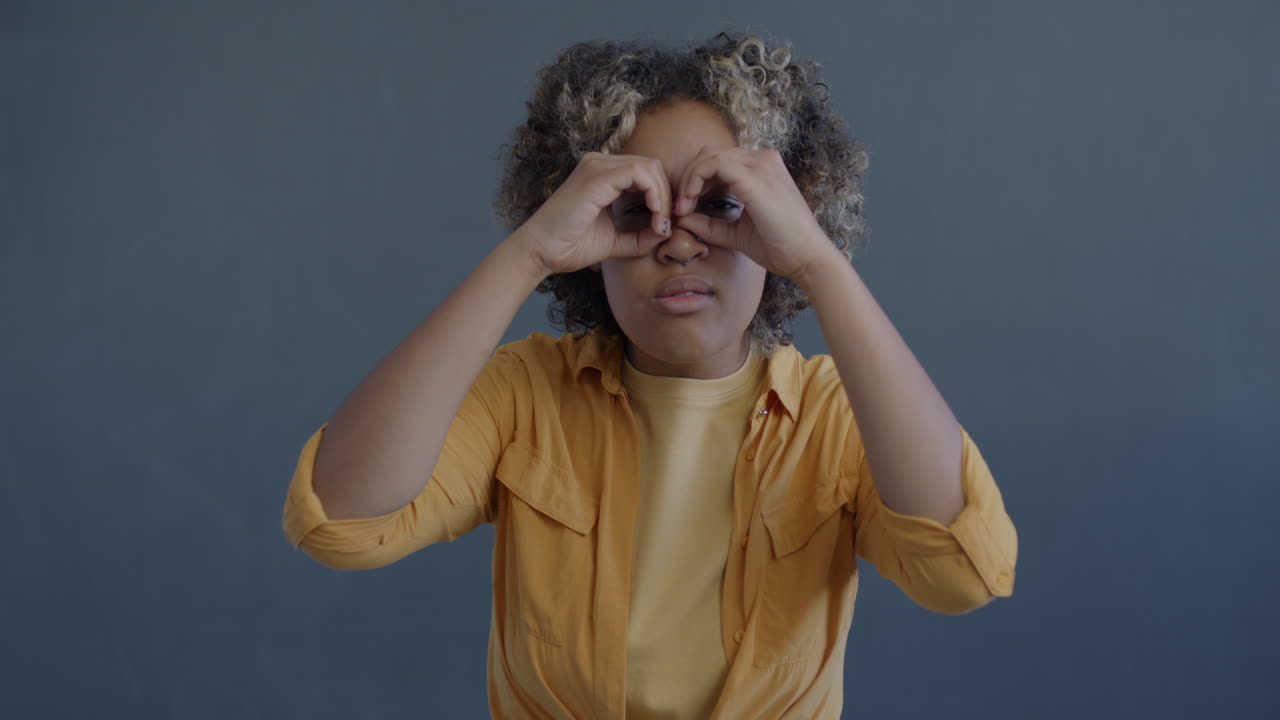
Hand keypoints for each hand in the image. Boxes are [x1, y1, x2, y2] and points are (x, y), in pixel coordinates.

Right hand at [508, 152, 673, 276]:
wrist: (540, 252)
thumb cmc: (570, 246)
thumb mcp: (616, 240)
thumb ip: (641, 235)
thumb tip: (667, 230)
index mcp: (603, 174)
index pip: (645, 173)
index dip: (662, 197)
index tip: (664, 227)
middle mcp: (599, 163)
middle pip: (651, 166)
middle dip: (666, 195)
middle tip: (666, 225)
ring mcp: (597, 166)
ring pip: (649, 167)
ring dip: (663, 196)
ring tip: (660, 224)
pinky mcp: (597, 177)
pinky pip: (640, 174)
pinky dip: (655, 194)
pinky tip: (655, 217)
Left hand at [670, 146, 835, 281]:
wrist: (807, 258)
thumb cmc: (779, 247)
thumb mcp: (736, 232)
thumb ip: (711, 224)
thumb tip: (681, 219)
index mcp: (761, 170)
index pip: (718, 162)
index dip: (695, 181)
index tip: (684, 208)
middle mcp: (763, 160)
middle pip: (710, 154)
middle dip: (689, 178)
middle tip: (680, 207)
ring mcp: (760, 164)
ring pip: (708, 155)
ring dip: (689, 179)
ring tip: (683, 207)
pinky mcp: (754, 176)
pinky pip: (713, 164)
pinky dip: (694, 180)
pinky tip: (690, 202)